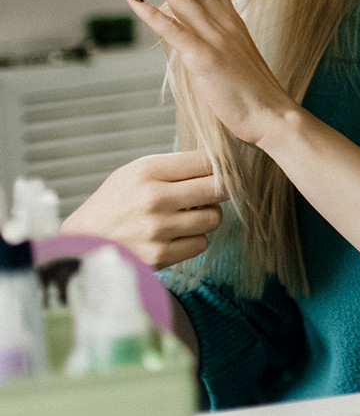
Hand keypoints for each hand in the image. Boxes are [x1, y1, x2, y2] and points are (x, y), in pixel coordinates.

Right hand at [61, 150, 226, 268]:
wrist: (83, 241)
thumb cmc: (115, 203)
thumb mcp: (135, 172)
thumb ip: (175, 166)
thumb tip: (220, 161)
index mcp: (147, 171)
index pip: (206, 161)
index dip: (220, 166)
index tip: (221, 171)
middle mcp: (153, 198)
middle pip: (218, 188)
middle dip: (220, 190)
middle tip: (212, 193)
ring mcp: (156, 228)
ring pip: (213, 217)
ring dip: (207, 217)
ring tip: (190, 216)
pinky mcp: (159, 255)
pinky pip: (201, 243)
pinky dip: (194, 240)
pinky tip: (177, 235)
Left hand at [128, 0, 297, 146]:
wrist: (274, 116)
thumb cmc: (255, 95)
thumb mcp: (234, 60)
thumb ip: (212, 41)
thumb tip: (185, 32)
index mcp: (231, 22)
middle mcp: (223, 23)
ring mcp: (214, 38)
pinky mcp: (204, 58)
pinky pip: (174, 31)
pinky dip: (152, 14)